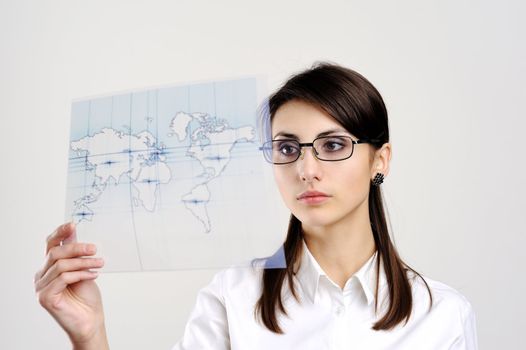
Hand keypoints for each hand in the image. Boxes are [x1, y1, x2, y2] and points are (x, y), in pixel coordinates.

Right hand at [34, 223, 108, 348]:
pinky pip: (63, 278)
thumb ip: (76, 252)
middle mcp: (41, 275)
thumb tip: (74, 229)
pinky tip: (93, 275)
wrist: (90, 320)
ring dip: (84, 262)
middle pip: (55, 253)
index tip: (73, 224)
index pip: (50, 244)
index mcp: (49, 266)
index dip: (60, 232)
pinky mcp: (45, 297)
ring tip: (100, 263)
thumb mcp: (83, 268)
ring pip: (61, 265)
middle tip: (95, 248)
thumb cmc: (86, 296)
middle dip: (77, 248)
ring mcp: (41, 287)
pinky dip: (80, 274)